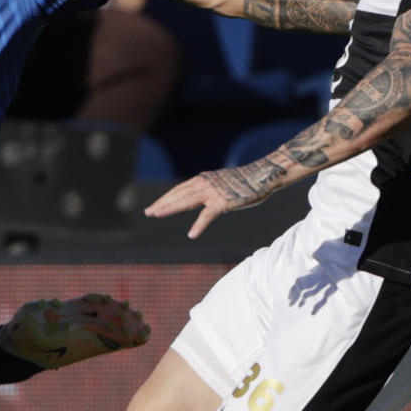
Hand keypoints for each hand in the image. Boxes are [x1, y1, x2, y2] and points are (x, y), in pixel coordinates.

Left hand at [145, 165, 281, 238]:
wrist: (262, 175)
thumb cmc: (244, 182)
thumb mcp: (221, 184)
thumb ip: (209, 191)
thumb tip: (201, 198)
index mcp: (203, 179)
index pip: (179, 190)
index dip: (165, 198)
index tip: (154, 206)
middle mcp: (204, 184)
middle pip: (178, 195)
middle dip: (162, 203)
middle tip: (148, 212)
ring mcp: (213, 193)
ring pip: (186, 201)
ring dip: (170, 208)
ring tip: (157, 214)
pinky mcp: (223, 202)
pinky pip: (208, 215)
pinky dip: (199, 225)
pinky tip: (192, 234)